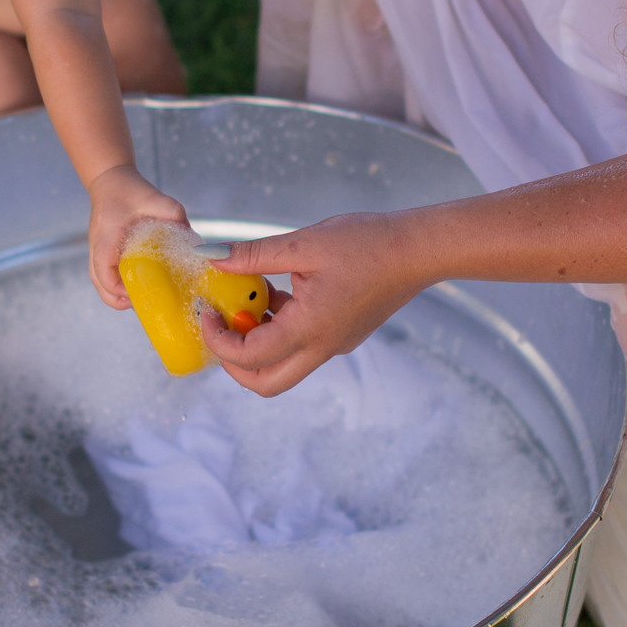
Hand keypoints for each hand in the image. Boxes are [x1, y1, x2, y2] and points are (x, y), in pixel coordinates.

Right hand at [87, 164, 188, 307]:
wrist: (109, 181)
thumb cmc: (130, 190)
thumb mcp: (156, 198)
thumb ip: (175, 215)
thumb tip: (194, 241)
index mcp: (106, 236)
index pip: (104, 270)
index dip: (120, 288)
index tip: (140, 292)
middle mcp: (96, 248)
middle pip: (101, 286)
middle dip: (122, 300)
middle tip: (147, 302)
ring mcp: (96, 253)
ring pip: (101, 286)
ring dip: (120, 296)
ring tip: (144, 299)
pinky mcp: (100, 255)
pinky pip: (105, 279)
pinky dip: (119, 288)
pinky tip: (139, 287)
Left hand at [198, 213, 430, 396]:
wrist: (419, 250)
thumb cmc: (368, 243)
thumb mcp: (304, 243)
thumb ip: (253, 255)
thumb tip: (210, 256)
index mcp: (310, 329)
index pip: (249, 357)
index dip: (218, 339)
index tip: (207, 310)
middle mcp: (322, 347)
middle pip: (264, 384)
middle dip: (233, 362)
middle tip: (221, 326)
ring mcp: (333, 345)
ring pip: (283, 367)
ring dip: (257, 343)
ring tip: (251, 298)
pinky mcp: (341, 335)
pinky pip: (301, 346)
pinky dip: (279, 329)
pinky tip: (277, 291)